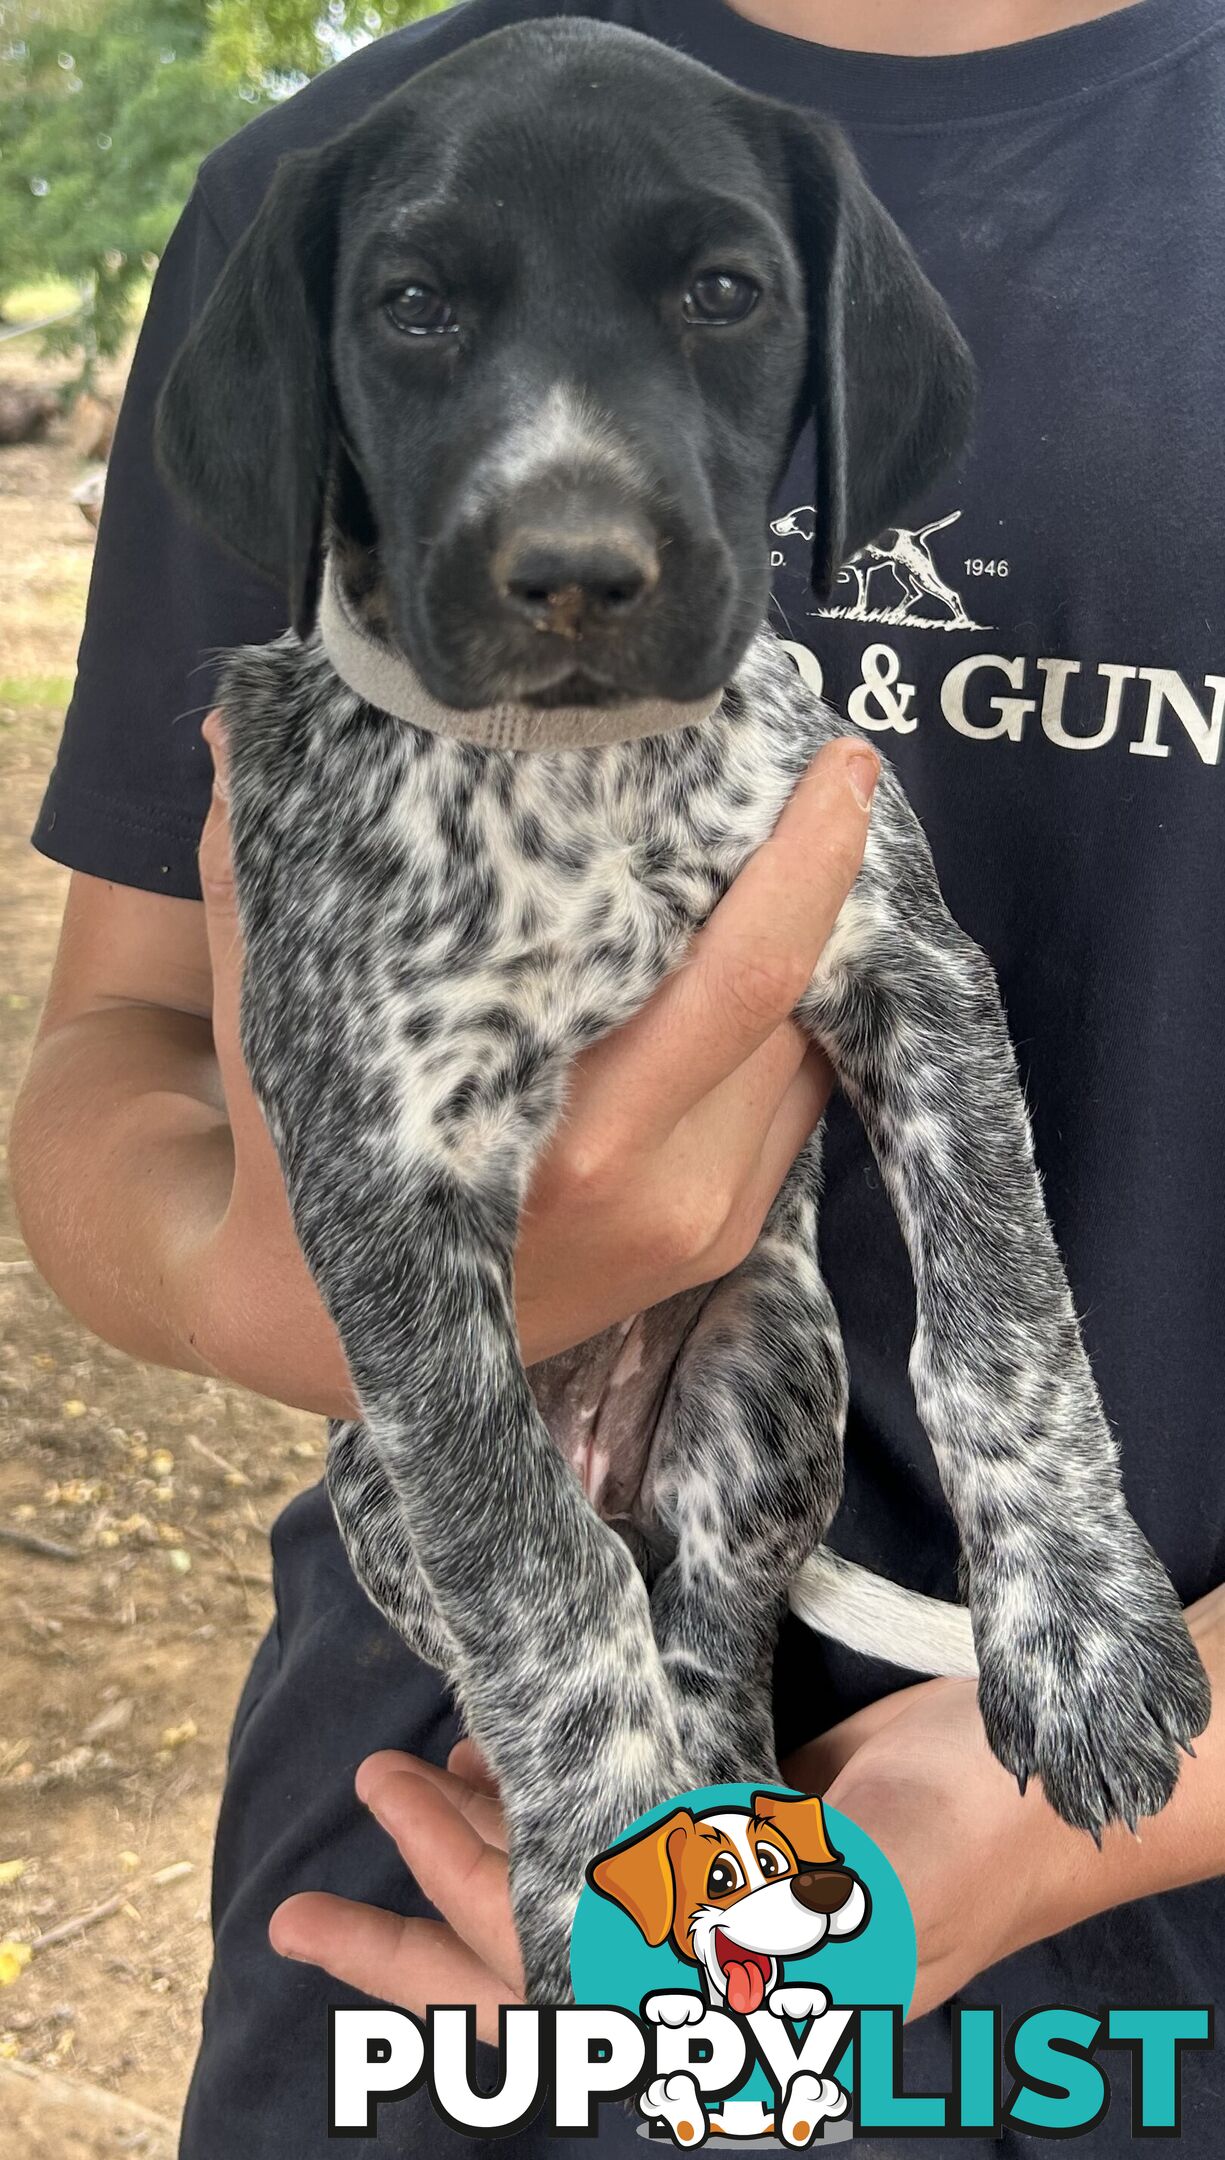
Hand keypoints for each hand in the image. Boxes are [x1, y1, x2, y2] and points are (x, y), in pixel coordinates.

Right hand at [194, 718, 877, 1401]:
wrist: (316, 1337)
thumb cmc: (299, 1159)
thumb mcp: (271, 1017)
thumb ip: (260, 872)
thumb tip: (238, 725)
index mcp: (573, 1142)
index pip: (744, 981)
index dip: (807, 867)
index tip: (838, 764)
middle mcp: (660, 1194)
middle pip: (798, 1006)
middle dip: (825, 882)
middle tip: (828, 774)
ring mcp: (701, 1229)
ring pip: (807, 1054)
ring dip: (815, 952)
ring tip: (793, 845)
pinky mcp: (721, 1245)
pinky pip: (792, 1105)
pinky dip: (789, 1024)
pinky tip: (759, 952)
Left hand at [272, 1624, 1224, 2042]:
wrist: (1047, 1780)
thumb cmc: (961, 1844)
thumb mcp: (850, 1889)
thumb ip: (733, 1924)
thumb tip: (592, 1948)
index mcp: (713, 2009)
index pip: (546, 1976)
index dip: (448, 1913)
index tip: (372, 1843)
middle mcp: (694, 1967)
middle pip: (527, 1947)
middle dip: (422, 1897)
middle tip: (341, 1827)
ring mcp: (708, 1899)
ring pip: (559, 1880)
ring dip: (480, 1836)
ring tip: (405, 1773)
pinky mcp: (730, 1828)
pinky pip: (613, 1820)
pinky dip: (553, 1791)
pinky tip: (509, 1745)